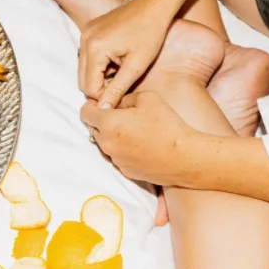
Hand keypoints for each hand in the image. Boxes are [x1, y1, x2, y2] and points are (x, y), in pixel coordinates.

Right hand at [79, 0, 167, 107]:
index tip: (123, 95)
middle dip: (100, 88)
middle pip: (83, 80)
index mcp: (95, 48)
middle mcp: (85, 40)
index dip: (105, 97)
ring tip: (122, 73)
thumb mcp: (137, 66)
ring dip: (100, 78)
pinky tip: (118, 63)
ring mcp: (85, 33)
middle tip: (122, 88)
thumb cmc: (151, 33)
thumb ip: (118, 89)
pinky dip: (99, 66)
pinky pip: (87, 57)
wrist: (155, 5)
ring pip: (84, 70)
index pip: (89, 87)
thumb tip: (103, 110)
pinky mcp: (89, 30)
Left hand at [81, 91, 199, 185]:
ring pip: (106, 144)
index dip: (92, 105)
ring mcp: (115, 160)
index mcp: (108, 123)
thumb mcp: (148, 98)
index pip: (84, 112)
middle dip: (103, 121)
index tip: (104, 104)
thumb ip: (125, 98)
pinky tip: (142, 146)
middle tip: (123, 116)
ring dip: (114, 136)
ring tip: (136, 131)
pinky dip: (124, 150)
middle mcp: (106, 144)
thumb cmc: (167, 124)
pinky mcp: (125, 171)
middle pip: (93, 128)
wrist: (184, 157)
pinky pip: (118, 156)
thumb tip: (117, 103)